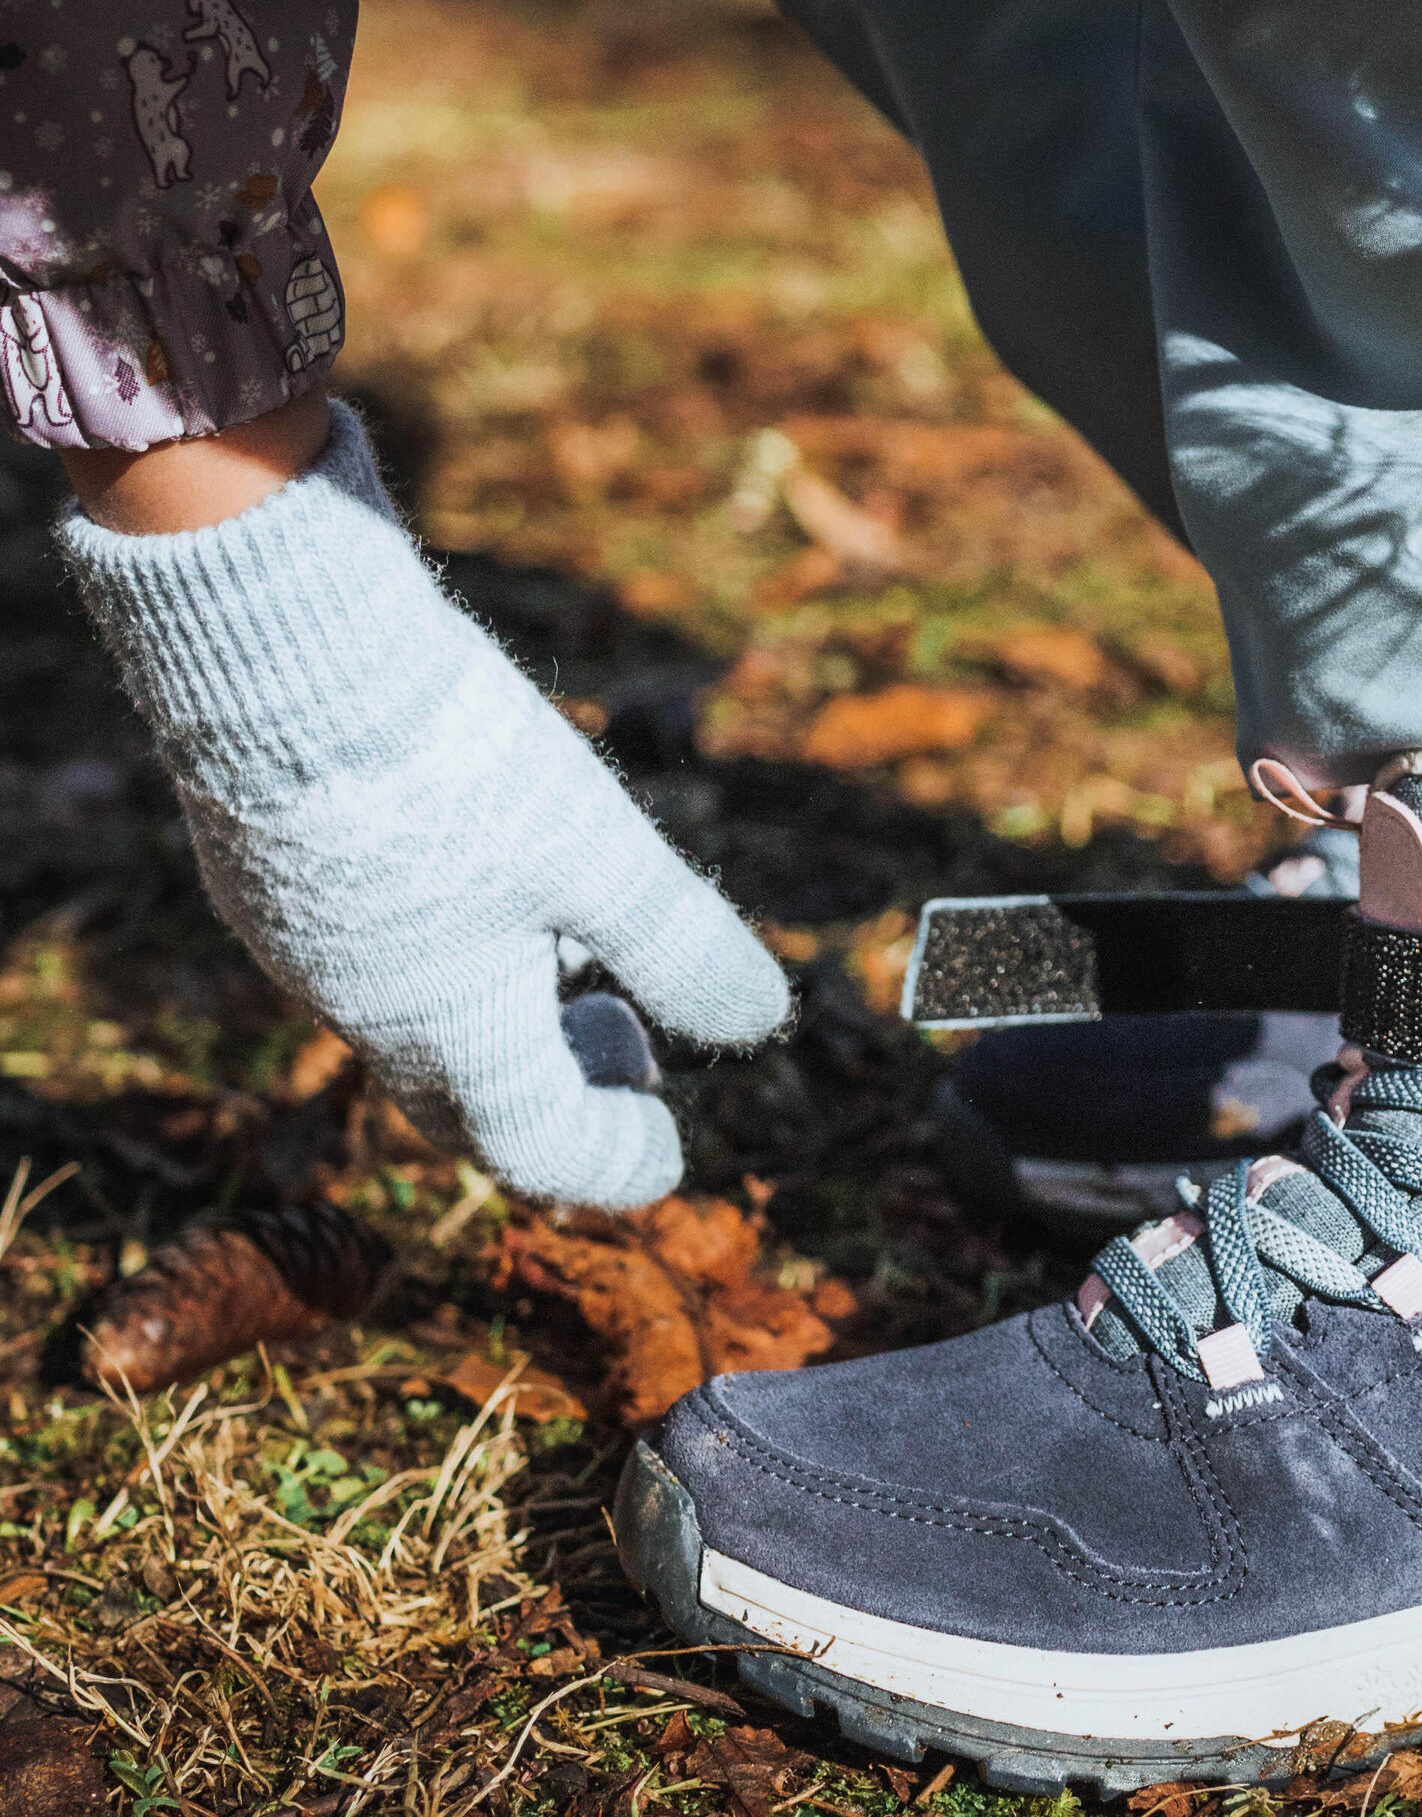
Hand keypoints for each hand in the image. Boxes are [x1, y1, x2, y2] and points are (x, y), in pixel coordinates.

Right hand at [64, 404, 786, 1204]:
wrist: (280, 654)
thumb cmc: (454, 767)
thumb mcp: (602, 856)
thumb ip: (680, 946)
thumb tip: (759, 1022)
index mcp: (450, 1033)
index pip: (536, 1150)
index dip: (613, 1161)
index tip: (669, 1144)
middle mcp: (364, 1011)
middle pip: (465, 1102)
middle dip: (558, 1091)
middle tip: (629, 1045)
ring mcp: (304, 945)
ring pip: (413, 1021)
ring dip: (502, 1013)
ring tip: (572, 951)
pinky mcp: (267, 872)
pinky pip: (366, 950)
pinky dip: (441, 949)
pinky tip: (478, 870)